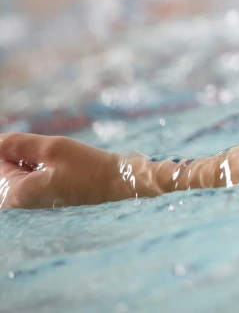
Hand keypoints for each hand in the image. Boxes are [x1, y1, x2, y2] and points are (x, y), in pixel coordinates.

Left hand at [0, 132, 133, 208]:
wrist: (115, 184)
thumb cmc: (86, 167)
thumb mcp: (52, 148)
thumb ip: (16, 143)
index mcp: (12, 195)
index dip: (16, 147)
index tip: (41, 149)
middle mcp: (15, 205)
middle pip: (4, 169)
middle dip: (23, 157)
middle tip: (52, 158)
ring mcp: (26, 206)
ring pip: (16, 173)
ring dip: (30, 162)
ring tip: (58, 166)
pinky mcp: (37, 203)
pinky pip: (26, 181)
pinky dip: (37, 170)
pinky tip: (58, 171)